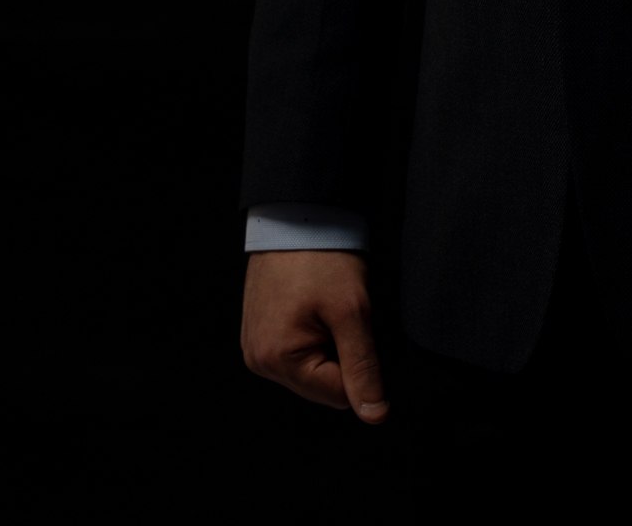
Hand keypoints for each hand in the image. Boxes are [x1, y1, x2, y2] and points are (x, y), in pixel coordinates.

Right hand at [241, 250, 386, 421]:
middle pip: (322, 385)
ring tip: (327, 306)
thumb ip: (363, 367)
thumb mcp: (352, 311)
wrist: (298, 215)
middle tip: (343, 313)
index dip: (362, 365)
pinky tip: (315, 306)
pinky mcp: (259, 332)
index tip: (360, 326)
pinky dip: (314, 334)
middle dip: (342, 354)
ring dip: (329, 344)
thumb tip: (375, 416)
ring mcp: (256, 347)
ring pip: (312, 369)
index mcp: (277, 360)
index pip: (339, 395)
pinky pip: (297, 351)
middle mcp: (259, 361)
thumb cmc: (323, 257)